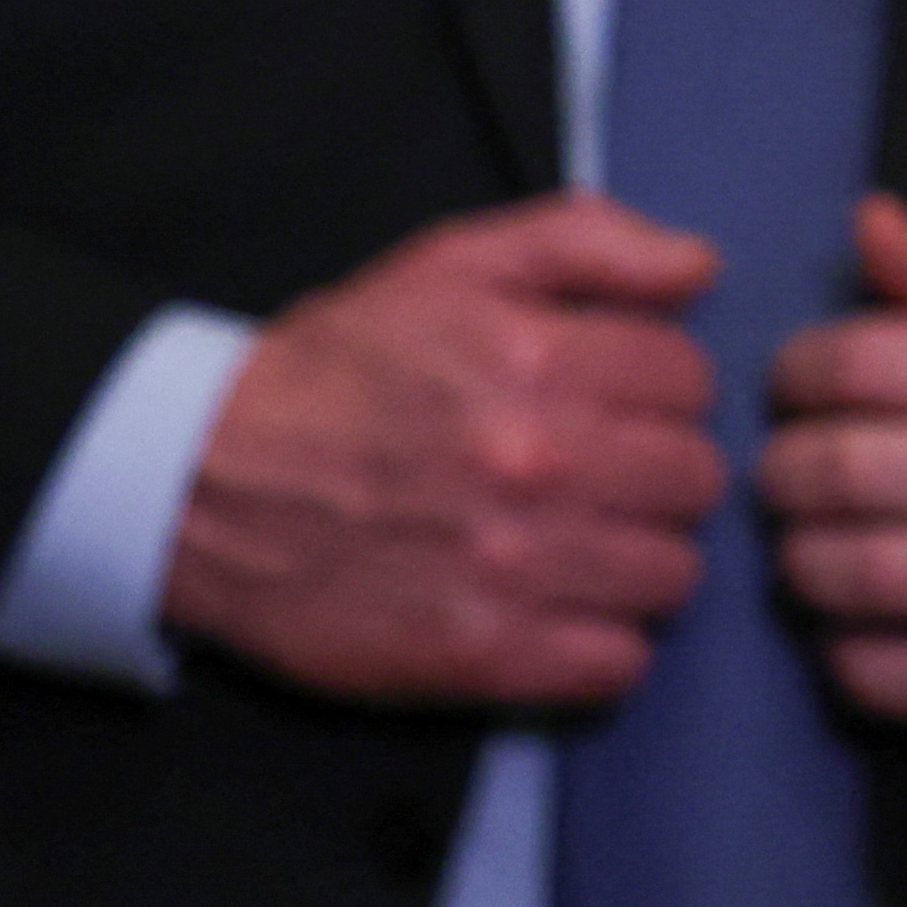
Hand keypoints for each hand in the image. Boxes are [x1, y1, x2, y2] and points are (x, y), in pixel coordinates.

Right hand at [165, 194, 725, 705]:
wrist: (204, 484)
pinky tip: (567, 611)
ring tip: (590, 544)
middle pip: (697, 479)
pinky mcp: (479, 656)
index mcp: (538, 359)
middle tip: (609, 476)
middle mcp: (538, 464)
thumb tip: (703, 268)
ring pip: (673, 574)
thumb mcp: (457, 262)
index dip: (661, 389)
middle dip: (662, 472)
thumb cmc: (344, 366)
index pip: (692, 381)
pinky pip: (618, 664)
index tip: (618, 402)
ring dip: (644, 559)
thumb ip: (592, 242)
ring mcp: (512, 568)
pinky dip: (607, 643)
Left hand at [760, 195, 906, 719]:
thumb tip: (865, 219)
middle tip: (790, 474)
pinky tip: (852, 631)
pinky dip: (853, 659)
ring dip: (804, 562)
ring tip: (810, 546)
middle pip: (840, 471)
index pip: (855, 363)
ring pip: (860, 575)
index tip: (799, 390)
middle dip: (786, 472)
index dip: (797, 374)